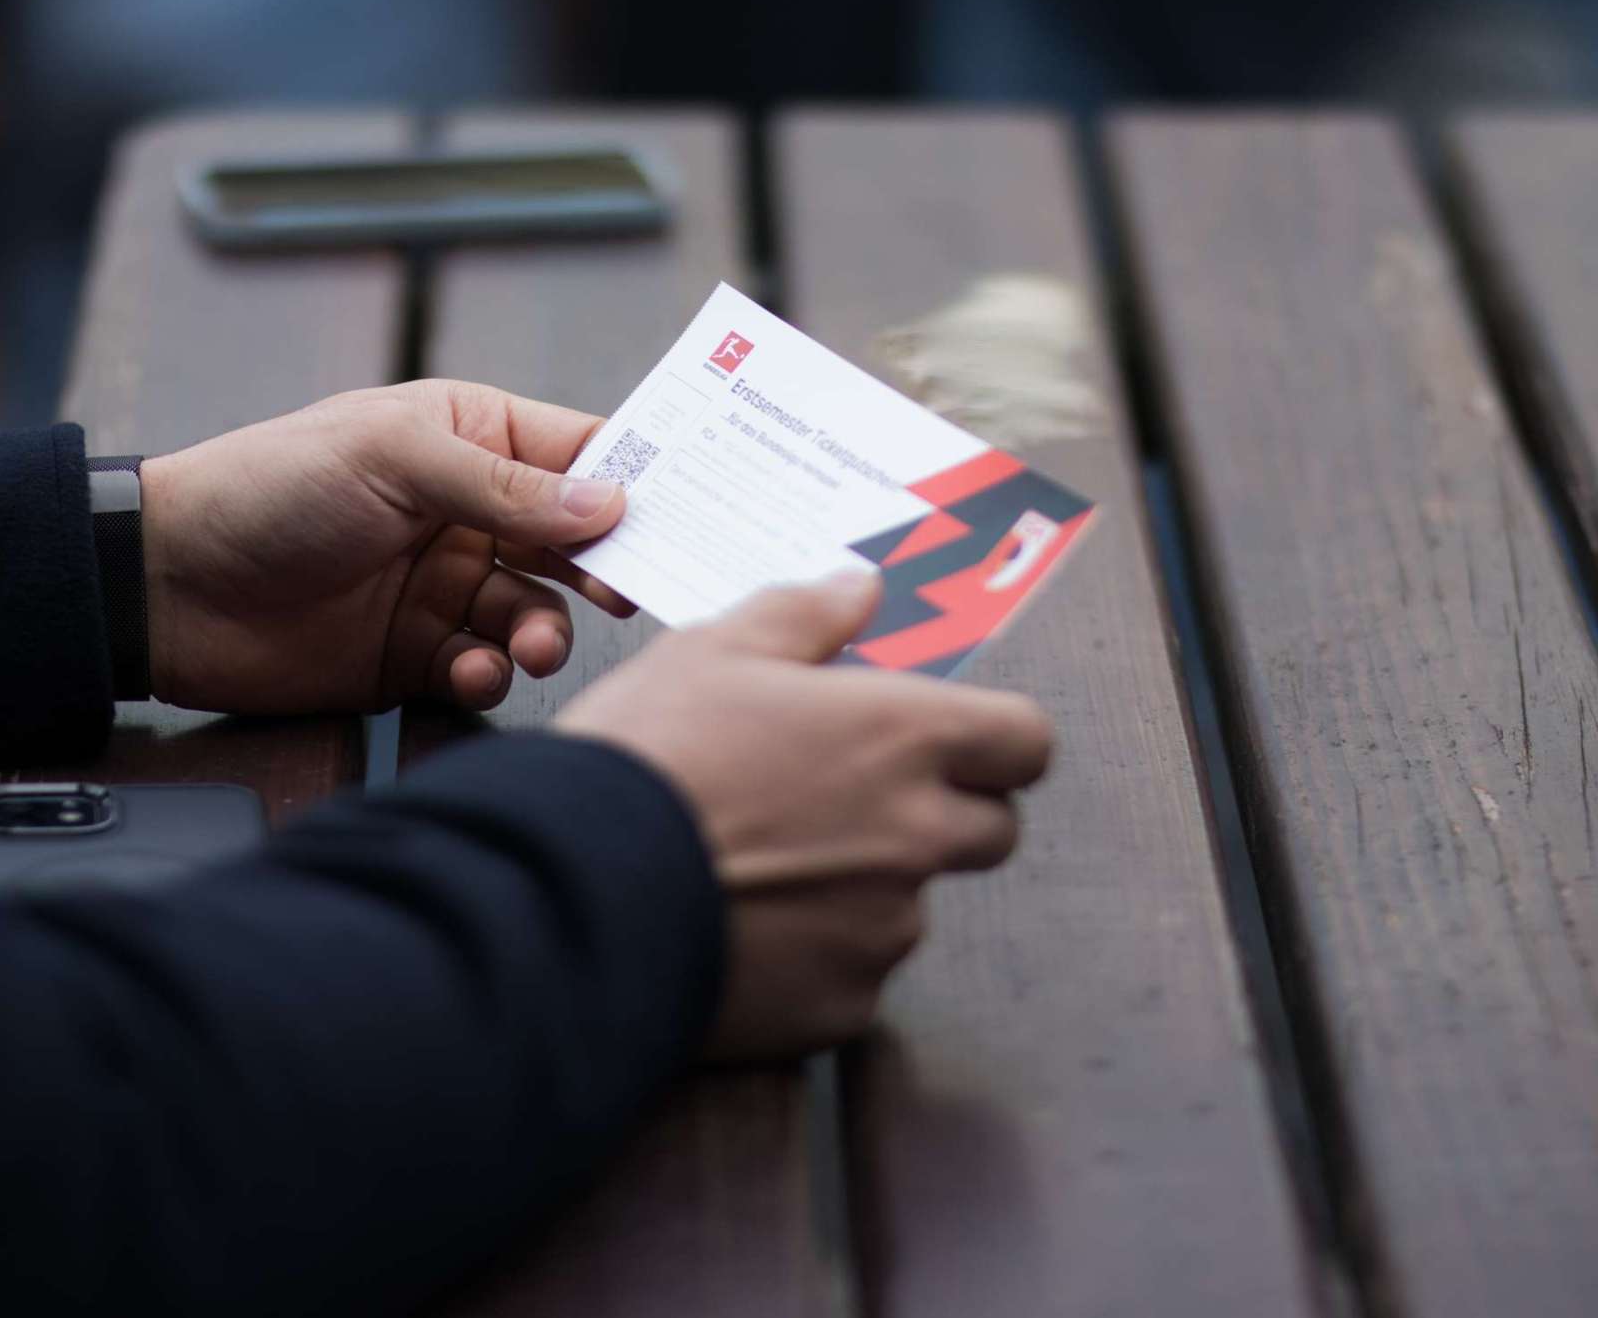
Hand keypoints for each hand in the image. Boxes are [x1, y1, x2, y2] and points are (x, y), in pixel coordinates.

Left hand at [138, 381, 633, 714]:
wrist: (170, 584)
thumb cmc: (270, 488)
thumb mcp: (392, 458)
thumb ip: (505, 485)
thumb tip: (612, 503)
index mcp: (471, 435)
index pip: (581, 452)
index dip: (637, 482)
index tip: (687, 516)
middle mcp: (471, 509)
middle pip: (576, 542)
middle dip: (605, 570)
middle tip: (626, 594)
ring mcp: (446, 585)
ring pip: (539, 611)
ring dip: (544, 630)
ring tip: (523, 645)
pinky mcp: (419, 654)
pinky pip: (486, 666)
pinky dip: (490, 674)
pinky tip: (468, 671)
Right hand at [555, 573, 1052, 1059]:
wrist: (572, 893)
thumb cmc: (645, 756)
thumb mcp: (711, 652)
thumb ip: (804, 616)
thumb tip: (861, 591)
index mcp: (903, 738)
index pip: (1026, 741)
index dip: (993, 739)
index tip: (948, 740)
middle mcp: (917, 837)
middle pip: (990, 831)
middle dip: (940, 813)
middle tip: (846, 801)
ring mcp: (883, 932)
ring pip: (908, 905)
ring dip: (864, 888)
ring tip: (761, 869)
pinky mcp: (839, 1007)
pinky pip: (851, 977)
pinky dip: (812, 958)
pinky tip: (740, 930)